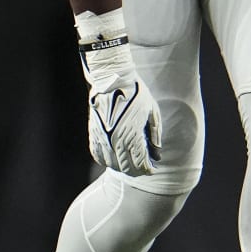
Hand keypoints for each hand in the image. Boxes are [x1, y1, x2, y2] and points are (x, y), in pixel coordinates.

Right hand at [76, 9, 161, 175]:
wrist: (112, 80)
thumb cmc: (136, 94)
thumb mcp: (152, 112)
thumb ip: (154, 135)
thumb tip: (157, 154)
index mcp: (132, 135)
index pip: (140, 163)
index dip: (148, 169)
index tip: (152, 169)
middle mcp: (115, 140)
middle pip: (126, 168)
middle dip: (136, 171)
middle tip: (143, 170)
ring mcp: (102, 138)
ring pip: (111, 164)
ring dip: (122, 168)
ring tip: (131, 165)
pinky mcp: (93, 134)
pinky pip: (98, 156)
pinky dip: (107, 161)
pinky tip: (114, 159)